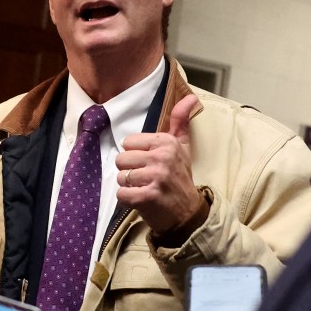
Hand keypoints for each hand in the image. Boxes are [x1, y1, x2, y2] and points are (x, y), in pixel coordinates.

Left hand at [116, 95, 202, 235]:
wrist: (188, 213)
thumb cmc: (180, 178)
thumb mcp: (182, 147)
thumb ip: (180, 121)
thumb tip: (191, 97)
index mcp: (167, 142)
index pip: (129, 142)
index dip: (136, 155)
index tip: (150, 164)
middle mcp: (162, 157)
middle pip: (121, 159)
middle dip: (130, 171)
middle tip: (146, 179)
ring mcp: (155, 177)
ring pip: (120, 177)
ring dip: (129, 186)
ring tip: (144, 189)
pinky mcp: (147, 196)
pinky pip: (121, 194)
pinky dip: (127, 200)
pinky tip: (141, 200)